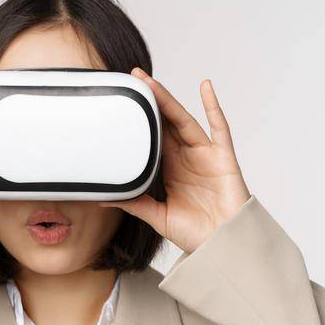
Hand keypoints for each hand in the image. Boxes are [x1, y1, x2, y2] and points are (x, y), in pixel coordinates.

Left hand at [100, 69, 251, 253]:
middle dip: (150, 100)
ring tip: (151, 81)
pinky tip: (205, 87)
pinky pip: (219, 128)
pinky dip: (213, 106)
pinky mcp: (224, 158)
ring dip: (168, 100)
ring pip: (184, 120)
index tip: (123, 100)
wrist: (221, 246)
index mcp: (169, 168)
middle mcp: (186, 157)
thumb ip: (132, 203)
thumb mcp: (155, 215)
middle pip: (165, 122)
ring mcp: (206, 155)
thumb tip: (101, 197)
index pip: (151, 136)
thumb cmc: (193, 232)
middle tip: (132, 77)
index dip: (139, 118)